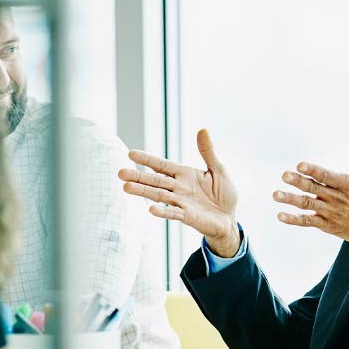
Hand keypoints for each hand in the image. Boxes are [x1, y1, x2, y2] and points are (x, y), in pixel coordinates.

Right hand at [120, 129, 240, 256]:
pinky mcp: (187, 216)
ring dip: (143, 192)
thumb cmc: (224, 194)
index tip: (131, 154)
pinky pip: (173, 213)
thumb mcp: (218, 169)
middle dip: (137, 177)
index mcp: (184, 174)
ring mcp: (181, 202)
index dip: (147, 160)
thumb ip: (208, 152)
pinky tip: (151, 210)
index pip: (162, 165)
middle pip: (155, 181)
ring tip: (126, 188)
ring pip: (159, 195)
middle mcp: (178, 188)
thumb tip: (202, 130)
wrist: (229, 219)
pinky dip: (164, 211)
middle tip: (120, 173)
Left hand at [273, 133, 348, 259]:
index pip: (327, 176)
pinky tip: (281, 215)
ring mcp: (331, 213)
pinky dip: (294, 219)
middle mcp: (337, 199)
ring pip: (308, 205)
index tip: (300, 165)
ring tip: (276, 195)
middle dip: (298, 182)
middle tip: (284, 175)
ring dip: (291, 200)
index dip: (313, 170)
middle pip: (314, 189)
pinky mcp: (328, 226)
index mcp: (347, 185)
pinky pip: (308, 222)